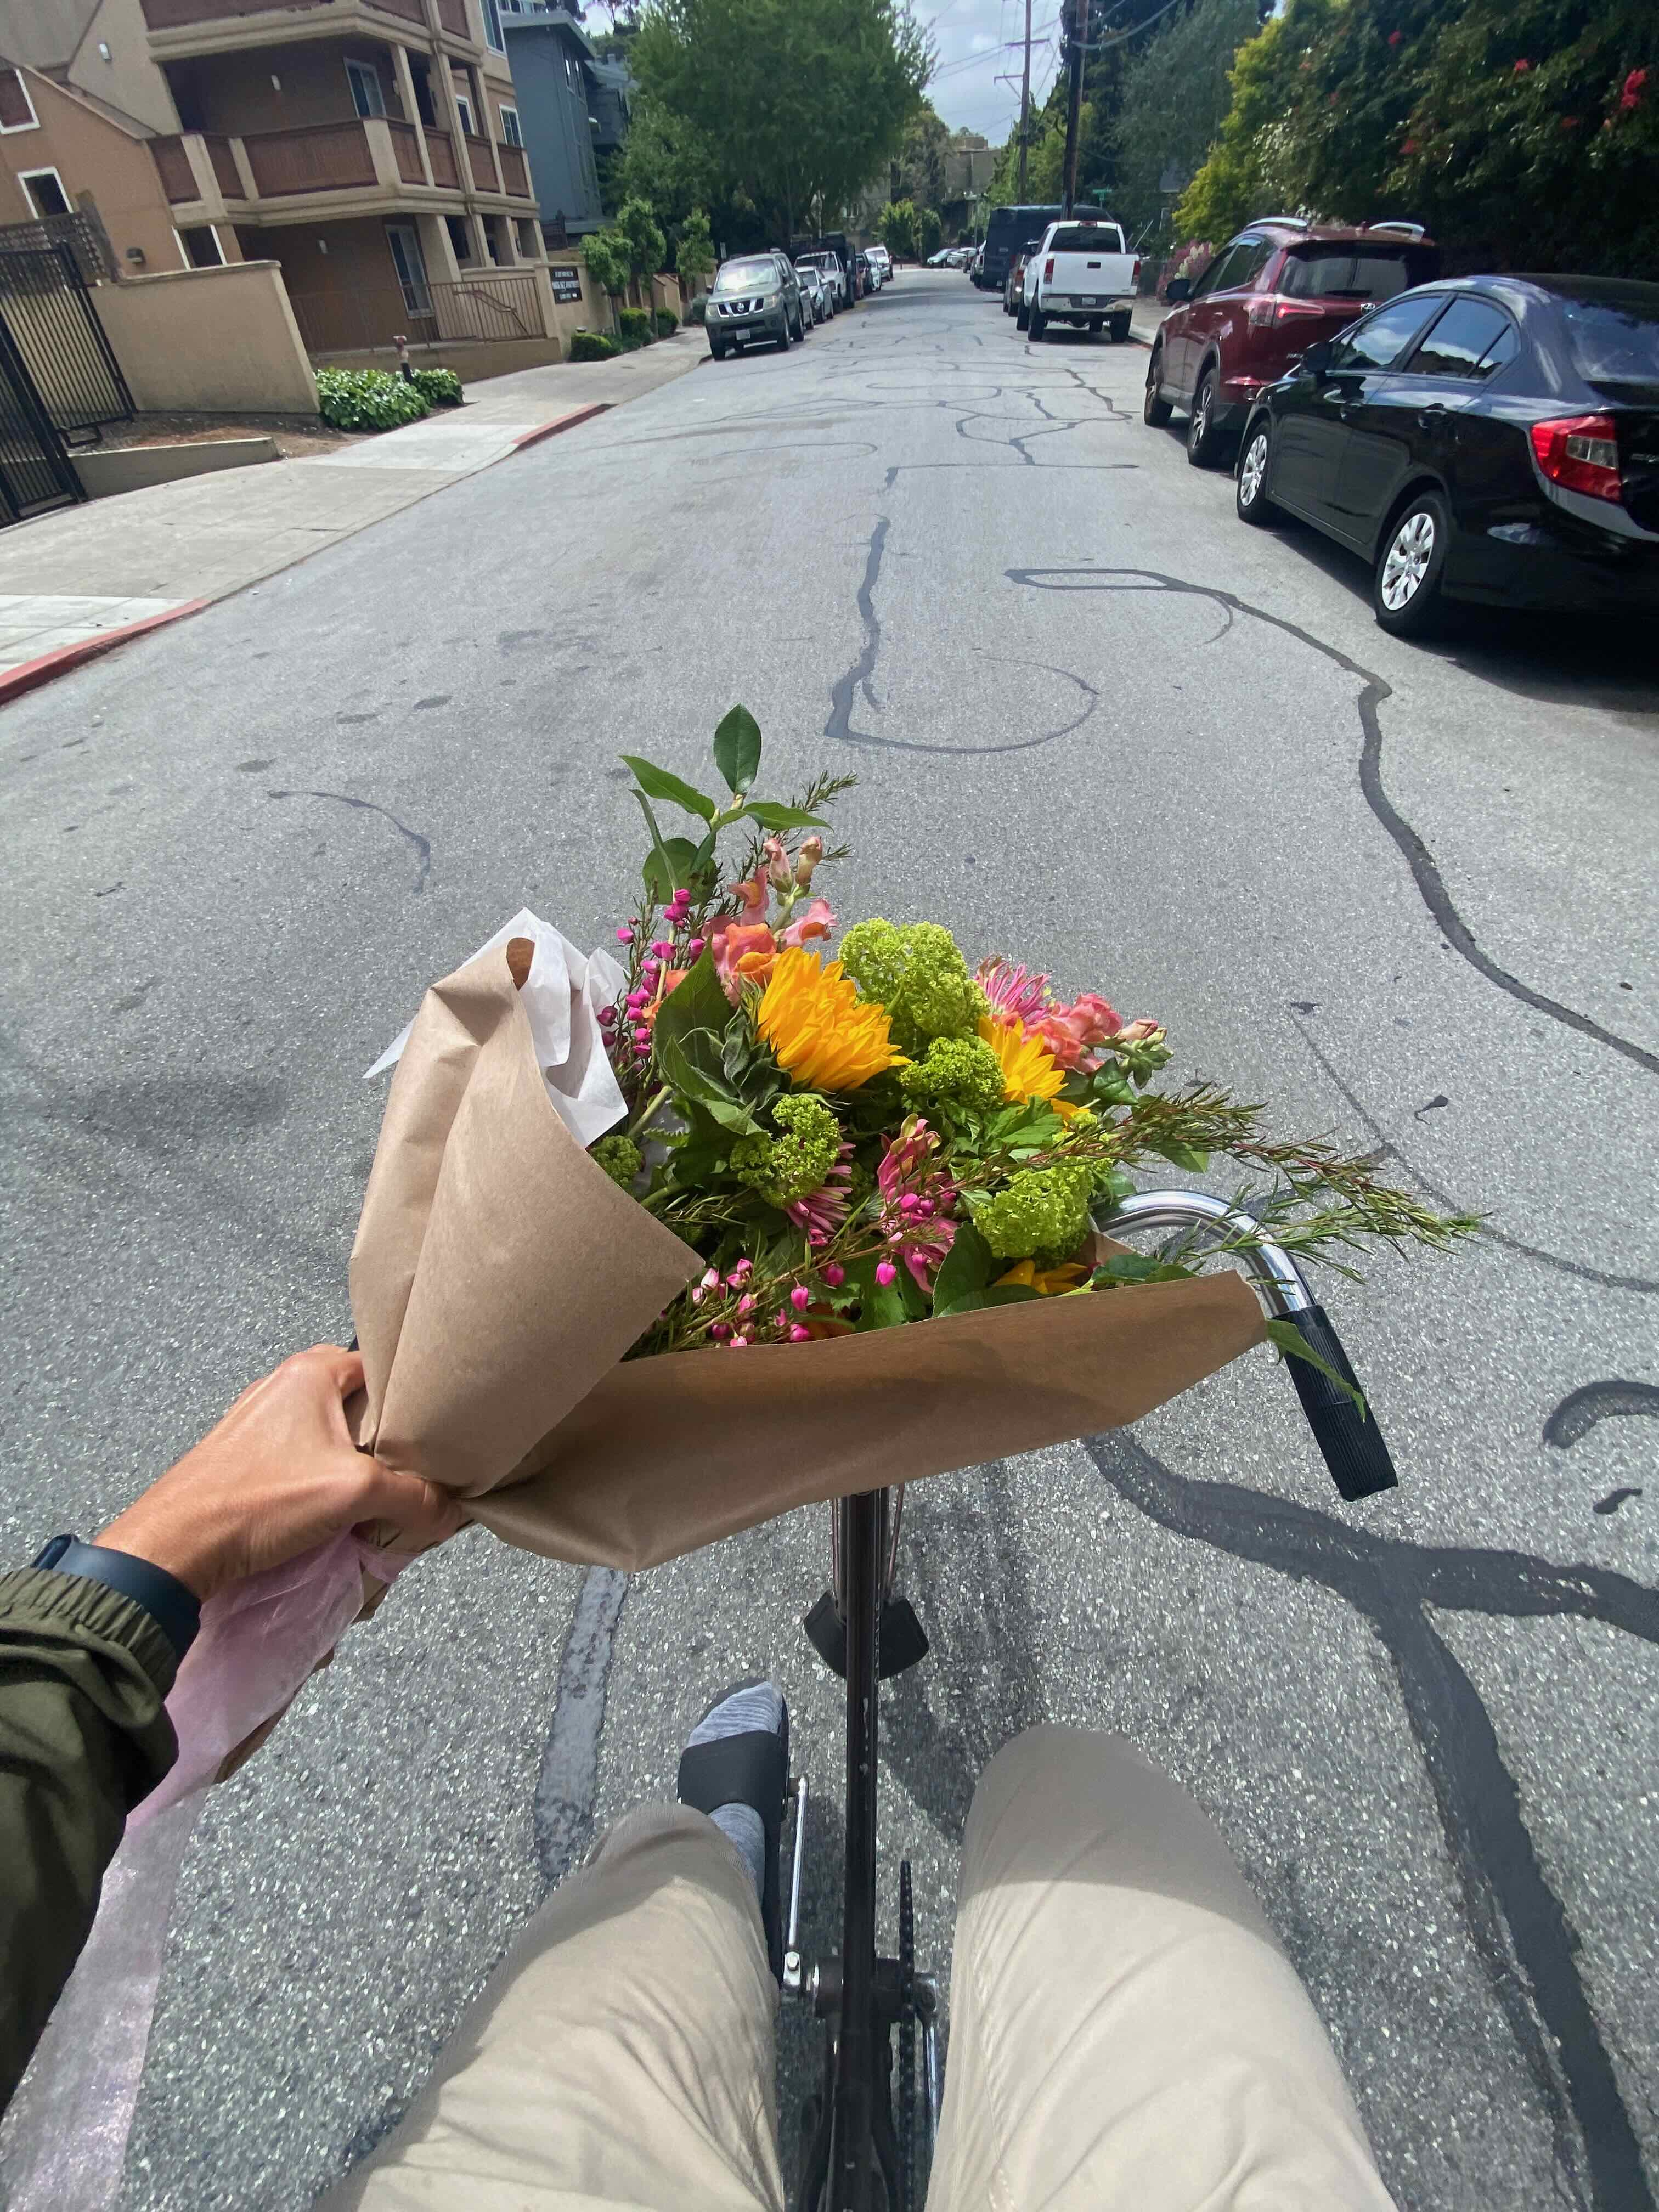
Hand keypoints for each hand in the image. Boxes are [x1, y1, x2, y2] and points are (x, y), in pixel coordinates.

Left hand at [98, 1345, 465, 1600]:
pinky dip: (322, 1483)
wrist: (174, 1547)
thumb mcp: (356, 1493)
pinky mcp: (241, 1461)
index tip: (440, 1428)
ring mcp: (257, 1423)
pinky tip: (335, 1514)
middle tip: (416, 1470)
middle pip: (357, 1404)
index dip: (414, 1395)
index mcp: (310, 1371)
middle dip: (386, 1439)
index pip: (382, 1365)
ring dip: (354, 1466)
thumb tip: (453, 1511)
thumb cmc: (262, 1499)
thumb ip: (415, 1497)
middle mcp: (282, 1386)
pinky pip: (300, 1462)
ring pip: (328, 1437)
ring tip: (380, 1498)